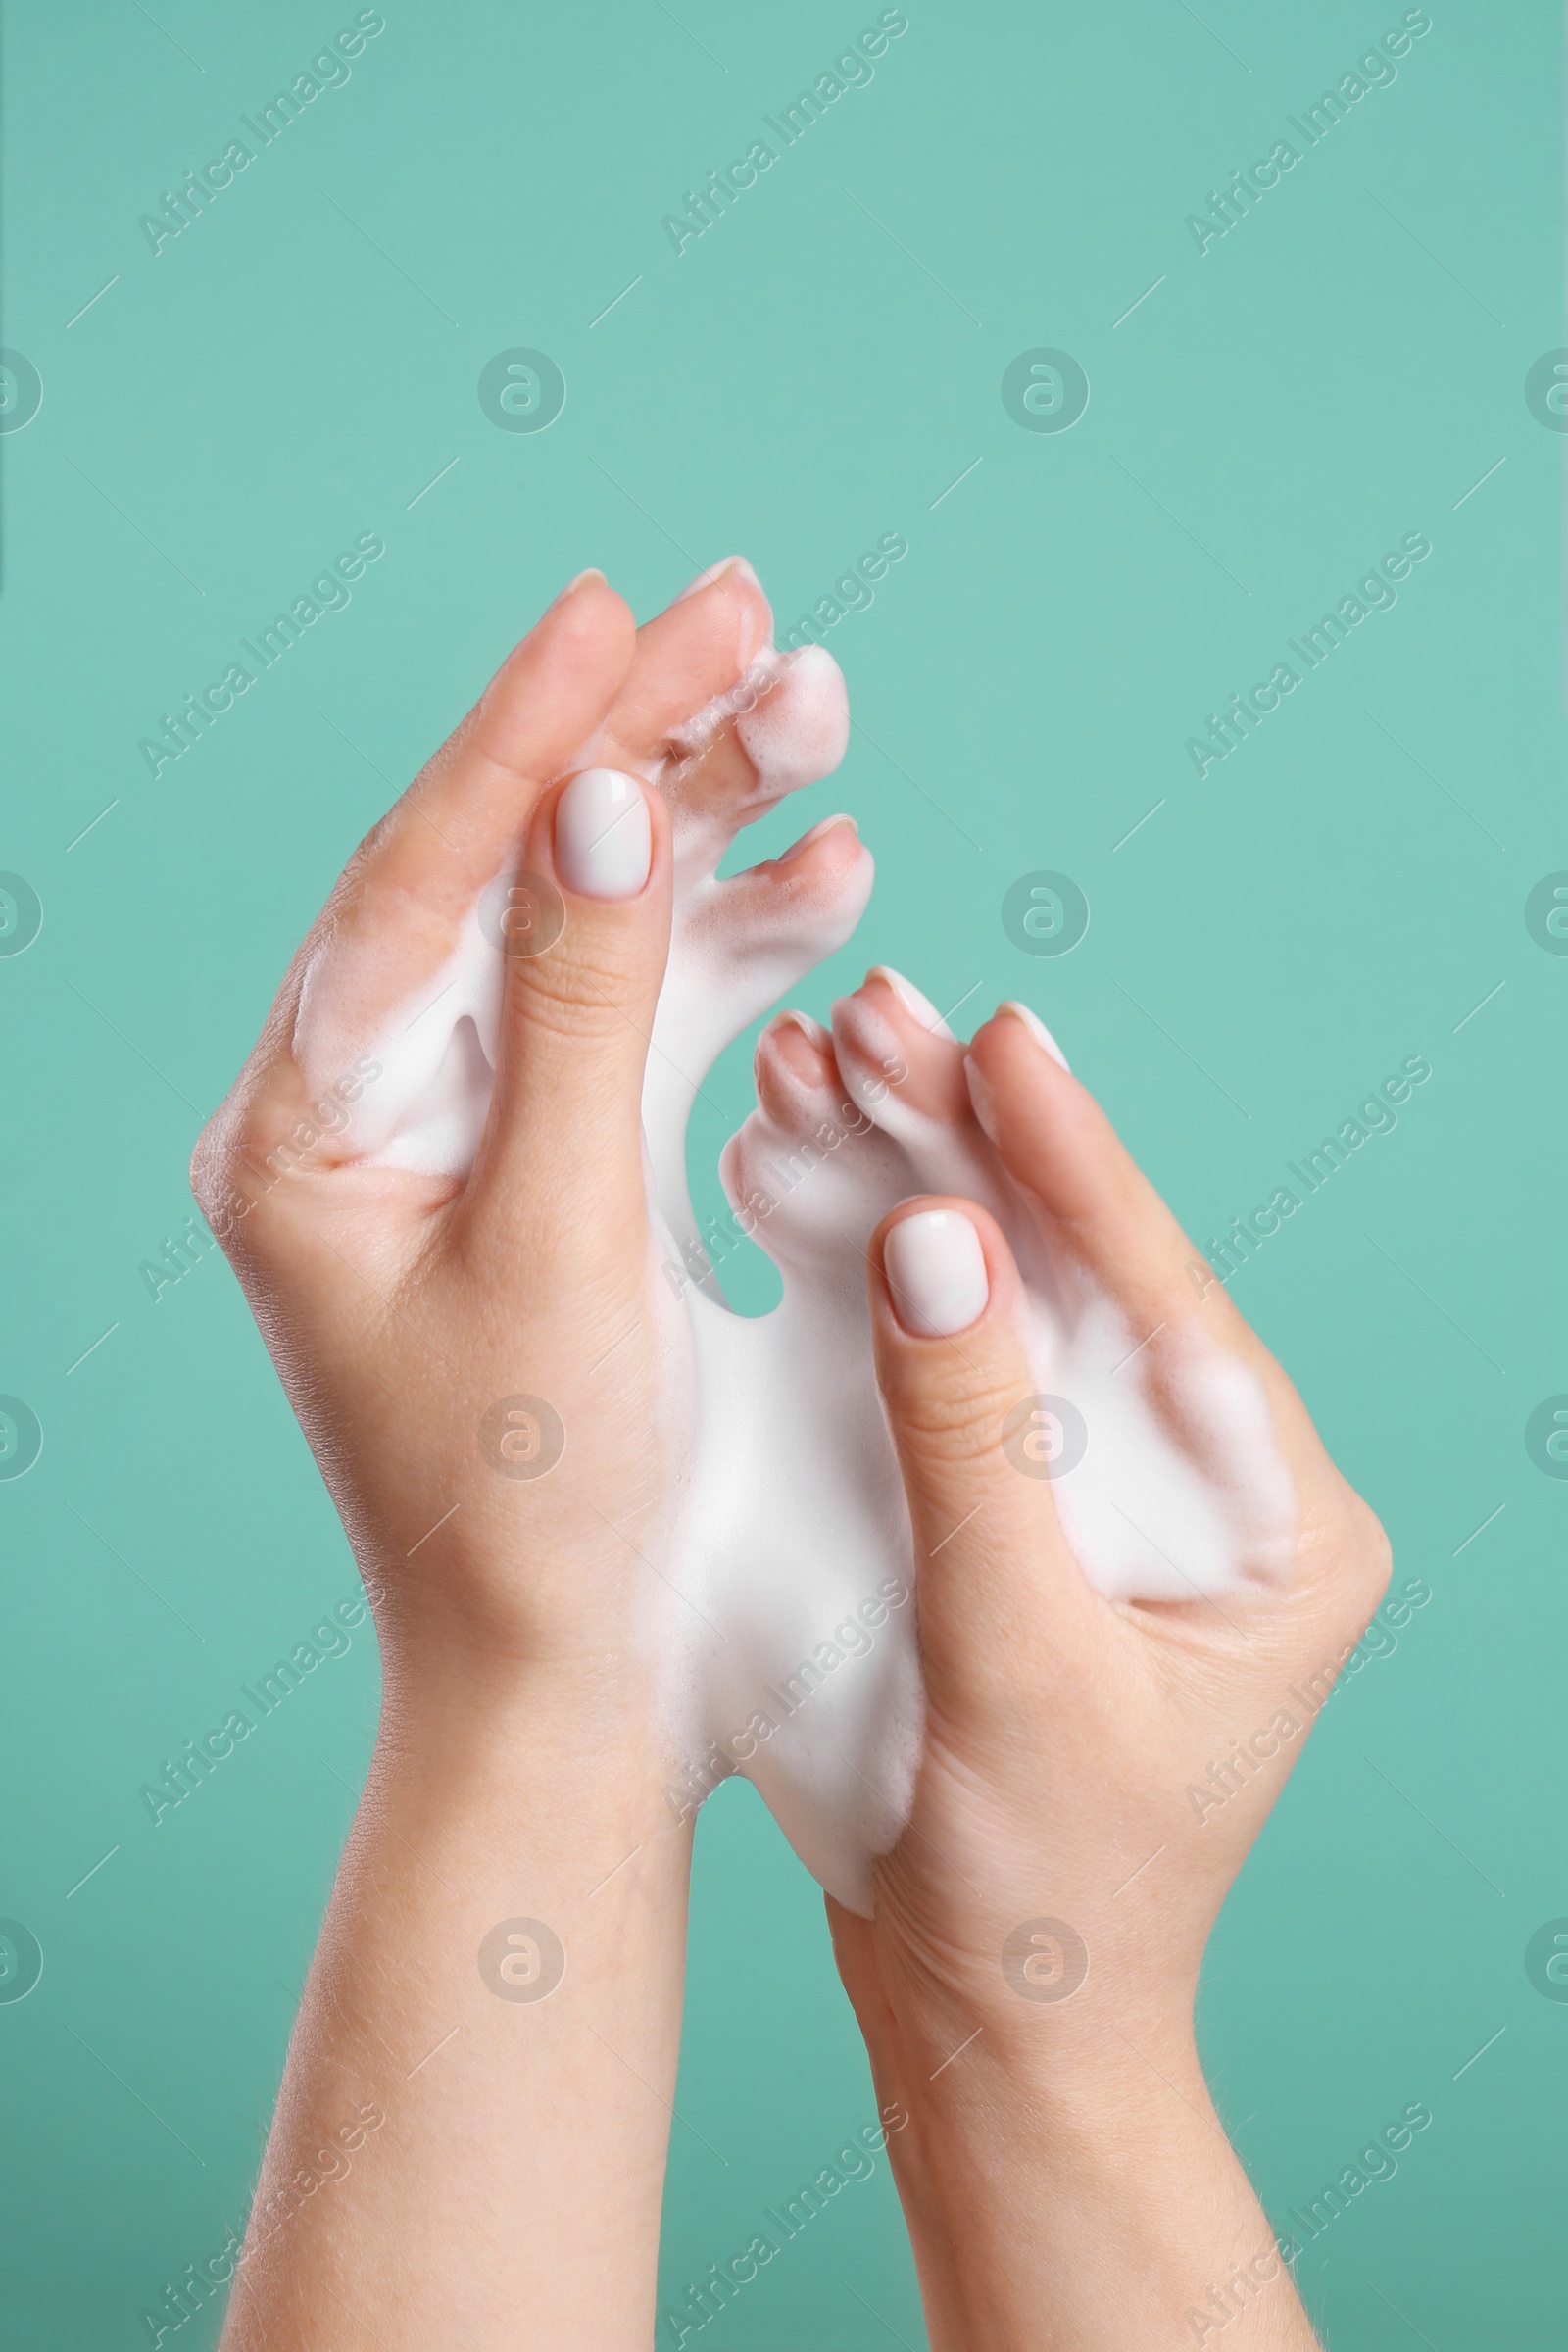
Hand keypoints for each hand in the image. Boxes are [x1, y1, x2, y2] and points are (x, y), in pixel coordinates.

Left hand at [198, 564, 860, 2347]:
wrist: (578, 1683)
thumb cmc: (545, 1506)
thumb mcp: (564, 1246)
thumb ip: (583, 1015)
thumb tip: (598, 796)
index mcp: (309, 1134)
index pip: (412, 885)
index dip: (521, 740)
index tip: (618, 613)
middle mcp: (370, 1118)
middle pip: (505, 880)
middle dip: (632, 751)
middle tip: (751, 622)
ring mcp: (467, 1140)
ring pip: (587, 935)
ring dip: (703, 833)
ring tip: (815, 723)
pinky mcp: (556, 1173)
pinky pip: (638, 1027)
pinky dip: (732, 954)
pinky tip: (825, 886)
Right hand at [825, 1003, 1389, 2349]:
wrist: (989, 2030)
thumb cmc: (1037, 1894)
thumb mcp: (1013, 1665)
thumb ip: (971, 1444)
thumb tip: (934, 1232)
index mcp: (1279, 1528)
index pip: (1173, 1306)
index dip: (1081, 1163)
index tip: (1003, 1035)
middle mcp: (1212, 1492)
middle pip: (1086, 1276)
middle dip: (977, 1147)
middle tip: (882, 1017)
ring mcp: (1112, 1493)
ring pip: (1006, 1297)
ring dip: (909, 1180)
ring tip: (822, 1066)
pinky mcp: (1020, 1503)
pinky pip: (945, 1360)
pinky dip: (870, 1270)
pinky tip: (801, 1176)